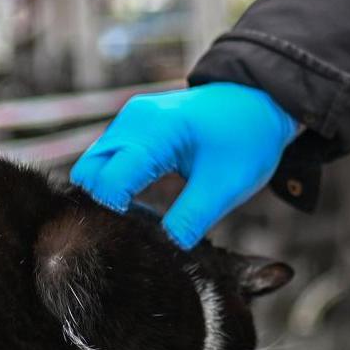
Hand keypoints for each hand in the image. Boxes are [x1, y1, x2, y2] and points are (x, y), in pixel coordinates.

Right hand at [70, 84, 300, 249]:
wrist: (259, 103)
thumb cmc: (247, 140)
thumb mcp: (225, 187)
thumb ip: (192, 219)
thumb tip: (165, 247)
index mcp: (156, 131)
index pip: (108, 180)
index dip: (114, 213)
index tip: (137, 233)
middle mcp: (134, 120)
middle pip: (89, 171)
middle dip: (102, 203)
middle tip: (134, 228)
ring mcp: (130, 119)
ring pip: (95, 164)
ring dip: (109, 192)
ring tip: (141, 216)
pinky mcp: (132, 124)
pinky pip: (108, 156)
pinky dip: (116, 180)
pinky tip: (141, 200)